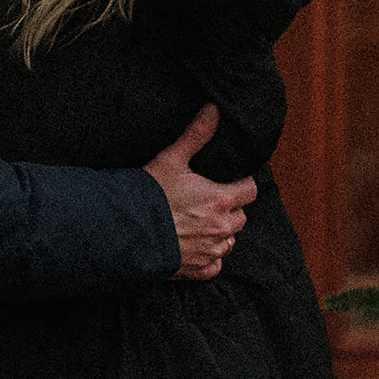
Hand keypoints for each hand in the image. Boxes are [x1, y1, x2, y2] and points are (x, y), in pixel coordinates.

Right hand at [144, 104, 255, 281]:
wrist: (128, 230)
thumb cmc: (151, 194)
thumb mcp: (173, 158)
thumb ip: (196, 134)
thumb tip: (214, 110)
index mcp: (221, 199)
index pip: (250, 190)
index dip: (242, 185)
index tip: (232, 182)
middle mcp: (221, 227)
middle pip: (241, 217)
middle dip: (230, 209)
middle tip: (210, 201)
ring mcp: (211, 250)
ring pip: (229, 241)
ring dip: (221, 233)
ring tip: (201, 223)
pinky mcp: (198, 268)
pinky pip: (215, 265)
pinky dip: (210, 258)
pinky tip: (196, 247)